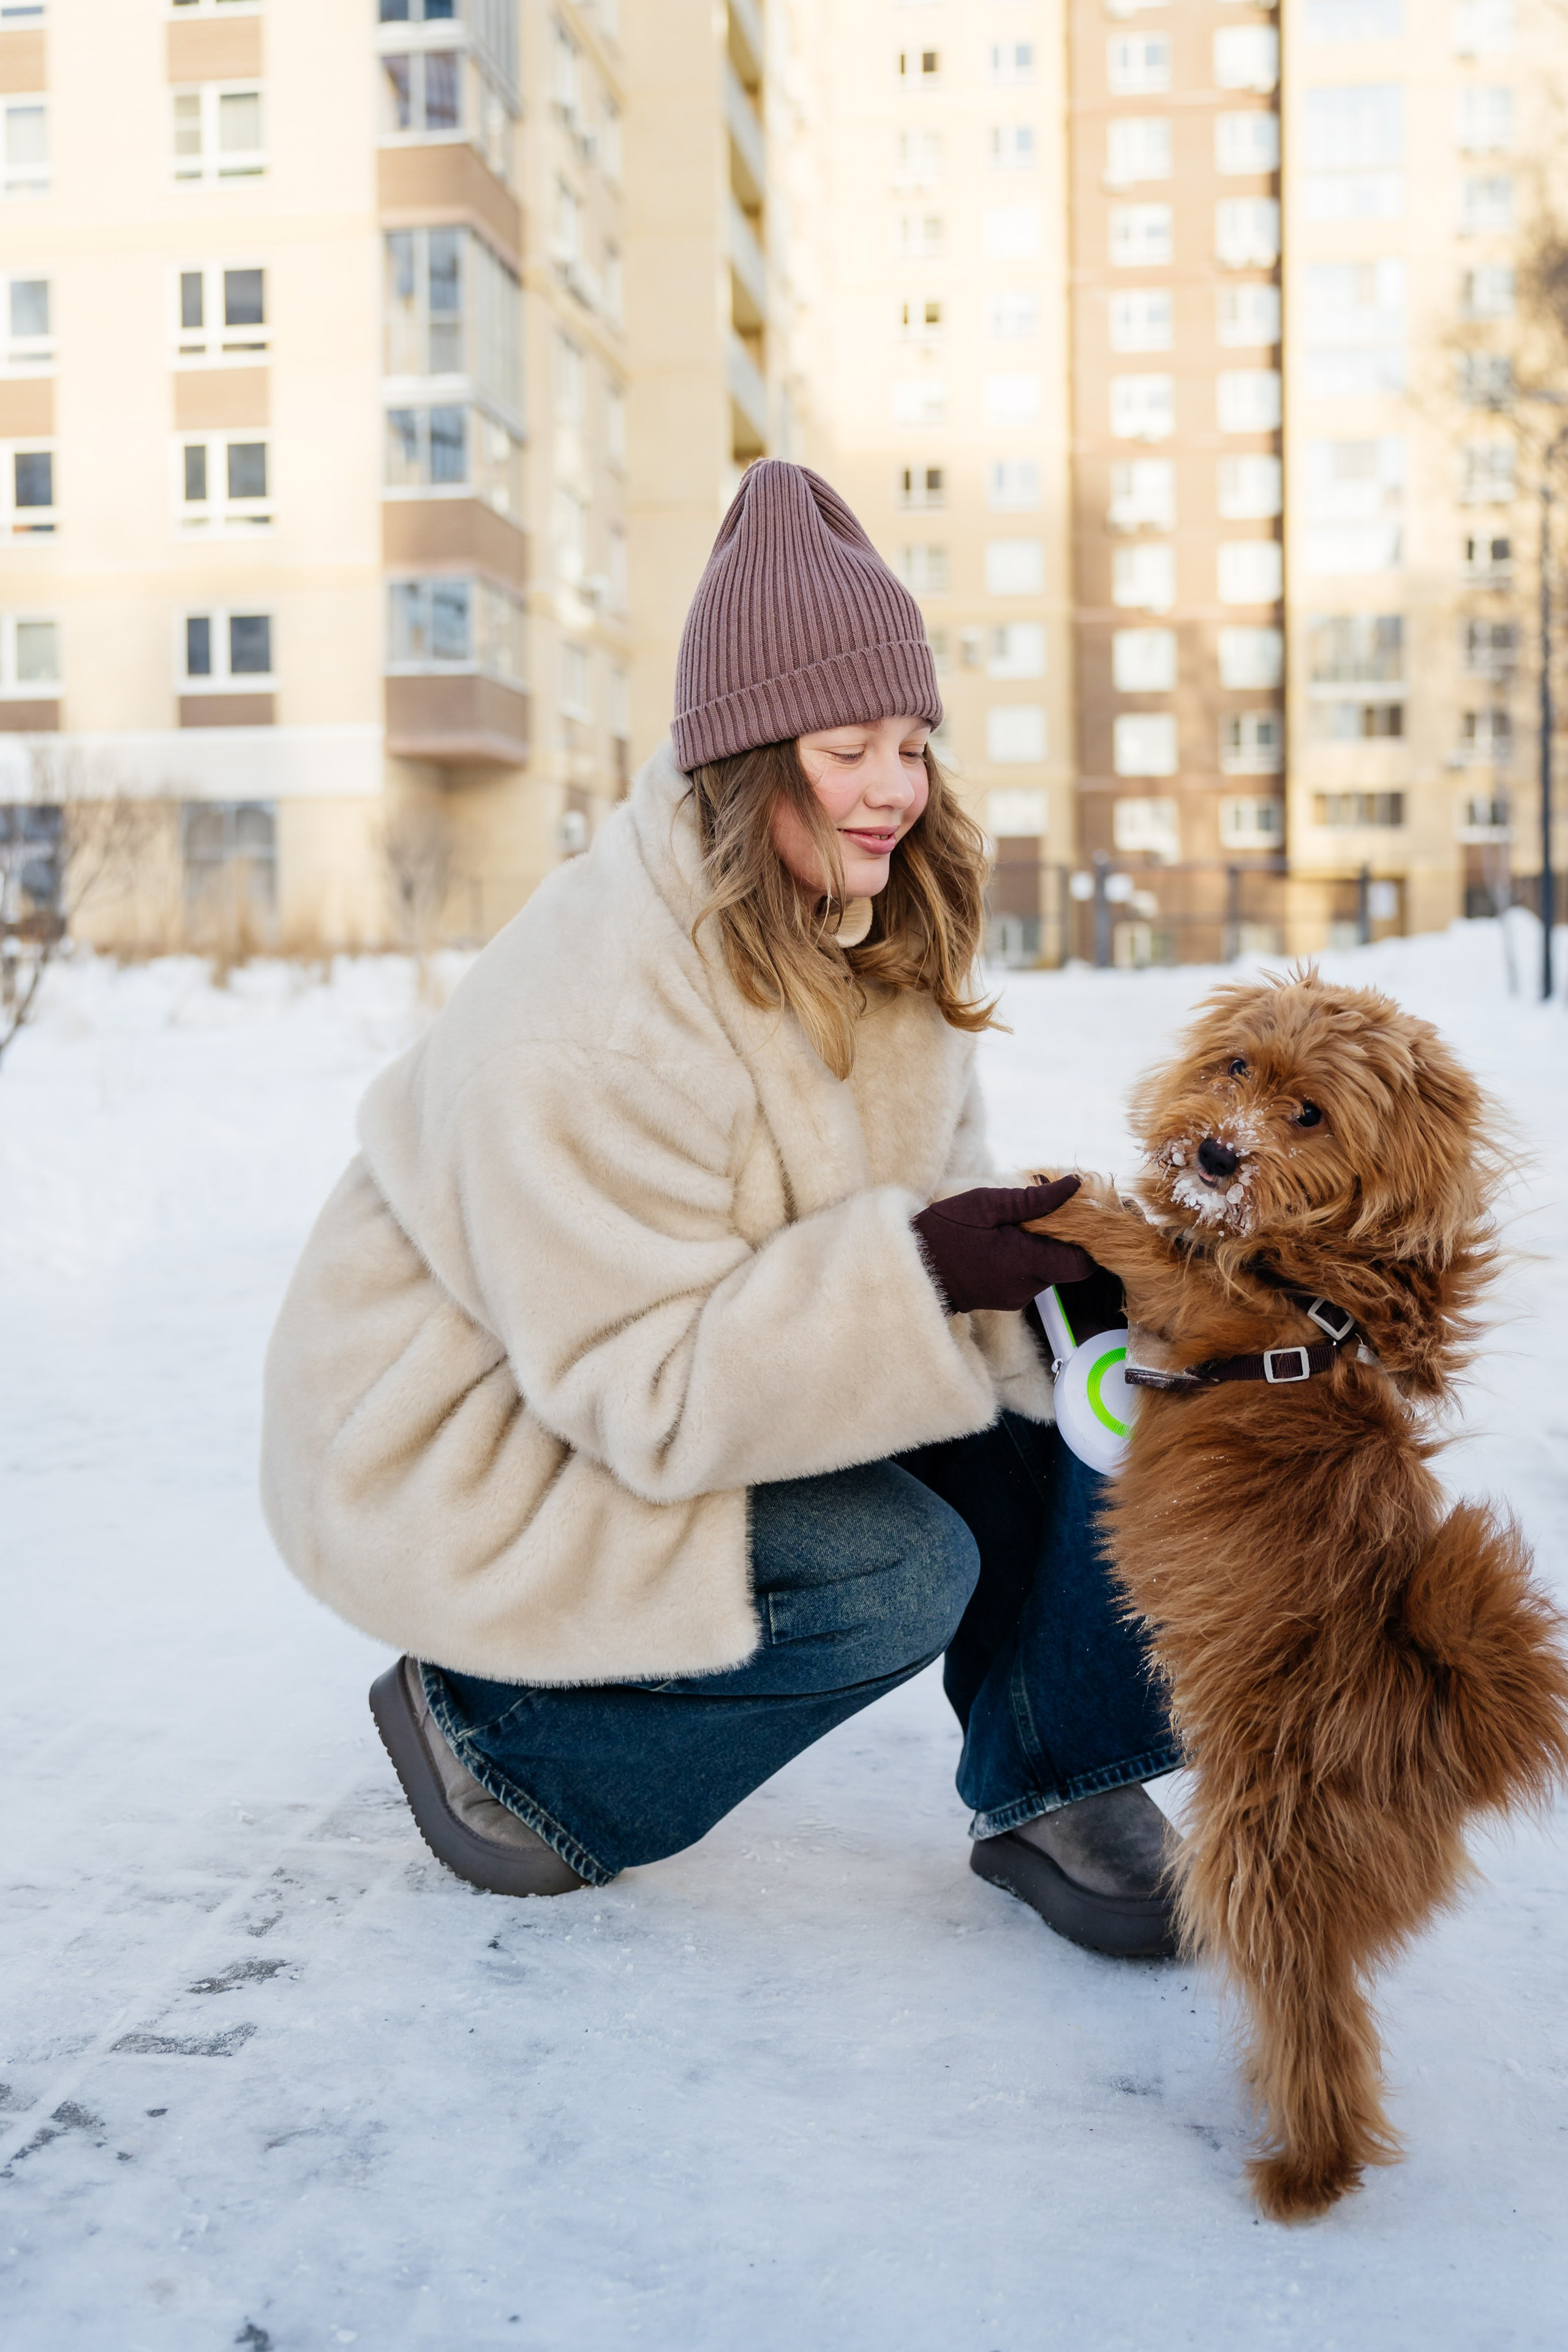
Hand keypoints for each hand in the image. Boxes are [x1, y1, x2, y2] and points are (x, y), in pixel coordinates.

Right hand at [911, 1177, 1095, 1315]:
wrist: (913, 1268)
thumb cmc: (945, 1232)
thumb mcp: (985, 1204)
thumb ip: (1034, 1200)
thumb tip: (1074, 1186)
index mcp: (1025, 1263)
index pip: (1083, 1263)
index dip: (1090, 1241)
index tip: (1080, 1217)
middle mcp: (1027, 1287)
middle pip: (1067, 1265)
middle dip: (1063, 1238)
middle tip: (1043, 1212)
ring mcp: (1018, 1297)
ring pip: (1050, 1270)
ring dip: (1043, 1247)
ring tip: (1017, 1225)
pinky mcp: (1008, 1299)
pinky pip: (1032, 1277)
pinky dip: (1028, 1258)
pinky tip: (1007, 1241)